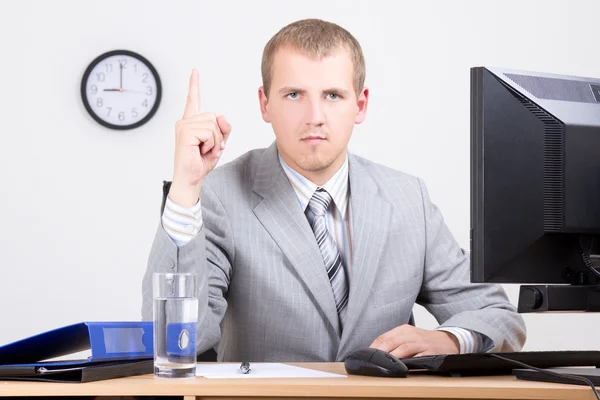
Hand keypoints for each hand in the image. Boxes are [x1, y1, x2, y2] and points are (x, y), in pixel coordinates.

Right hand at [169, 69, 231, 206]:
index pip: (193, 100)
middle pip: (214, 117)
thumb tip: (222, 117)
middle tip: (208, 149)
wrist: (191, 179)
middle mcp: (185, 121)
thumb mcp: (218, 143)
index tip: (194, 71)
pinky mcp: (185, 132)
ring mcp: (183, 126)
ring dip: (215, 141)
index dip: (194, 85)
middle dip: (218, 135)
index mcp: (191, 123)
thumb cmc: (201, 163)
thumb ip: (223, 129)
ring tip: (205, 151)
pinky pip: (210, 133)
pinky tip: (201, 152)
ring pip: (213, 125)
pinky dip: (211, 144)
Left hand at [369, 324, 459, 357]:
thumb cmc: (424, 341)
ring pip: (403, 348)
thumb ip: (394, 343)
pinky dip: (410, 362)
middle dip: (381, 352)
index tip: (367, 356)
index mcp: (403, 330)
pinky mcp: (431, 352)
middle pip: (391, 342)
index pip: (384, 337)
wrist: (448, 341)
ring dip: (393, 357)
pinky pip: (419, 357)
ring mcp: (422, 343)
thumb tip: (375, 354)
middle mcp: (412, 334)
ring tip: (384, 365)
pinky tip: (403, 367)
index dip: (374, 347)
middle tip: (373, 362)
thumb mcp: (408, 337)